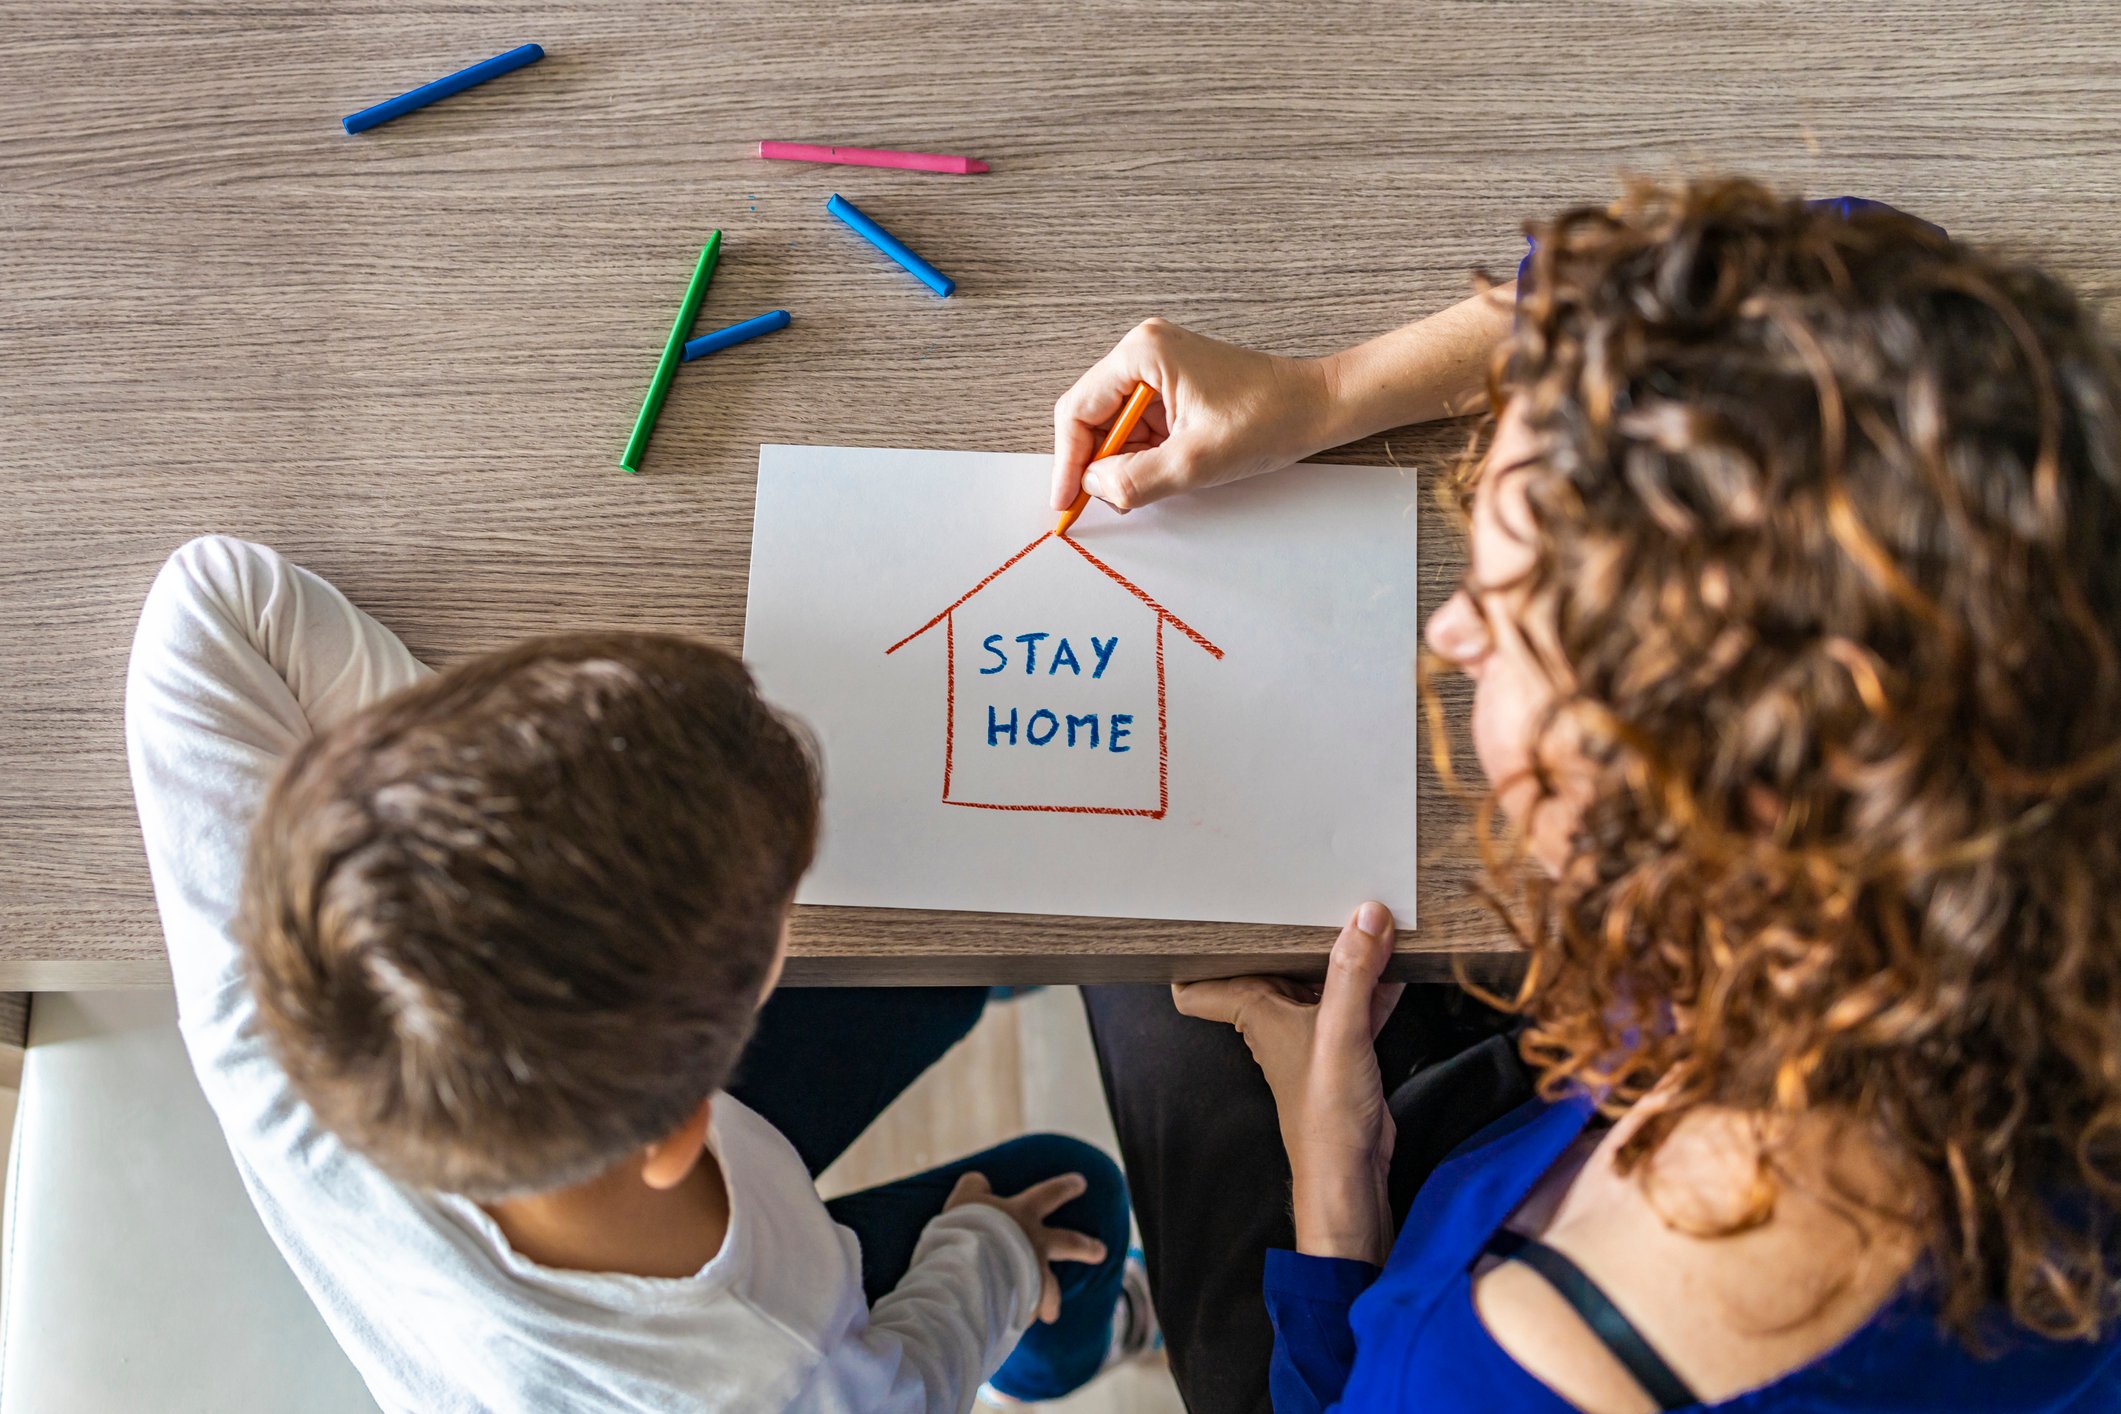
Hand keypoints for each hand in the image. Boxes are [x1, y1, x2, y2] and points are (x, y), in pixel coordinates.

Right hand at [944, 1171, 1108, 1322]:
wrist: (969, 1267)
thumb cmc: (966, 1228)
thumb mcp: (965, 1199)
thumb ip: (974, 1187)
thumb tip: (978, 1180)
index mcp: (1023, 1213)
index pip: (1050, 1194)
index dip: (1065, 1187)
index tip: (1082, 1183)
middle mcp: (1036, 1244)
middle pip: (1069, 1243)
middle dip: (1086, 1247)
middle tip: (1101, 1252)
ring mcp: (1033, 1275)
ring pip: (1051, 1288)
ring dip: (1053, 1301)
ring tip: (1053, 1315)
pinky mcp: (1024, 1302)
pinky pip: (1026, 1313)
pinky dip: (1021, 1319)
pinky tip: (1017, 1327)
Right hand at [1051, 319, 1331, 513]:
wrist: (1317, 407)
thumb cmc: (1268, 419)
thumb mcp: (1194, 462)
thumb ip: (1135, 480)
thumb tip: (1094, 488)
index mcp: (1142, 353)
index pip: (1079, 411)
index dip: (1068, 462)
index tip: (1065, 502)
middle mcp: (1144, 351)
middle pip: (1092, 416)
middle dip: (1096, 463)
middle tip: (1104, 502)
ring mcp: (1159, 367)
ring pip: (1115, 425)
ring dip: (1123, 462)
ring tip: (1152, 485)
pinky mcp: (1174, 386)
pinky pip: (1140, 426)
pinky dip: (1142, 455)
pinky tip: (1163, 472)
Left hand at [1173, 902, 1403, 1263]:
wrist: (1352, 1169)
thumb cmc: (1324, 1111)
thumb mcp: (1340, 1029)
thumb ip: (1353, 970)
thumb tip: (1366, 914)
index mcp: (1255, 1010)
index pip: (1199, 982)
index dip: (1194, 951)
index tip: (1200, 910)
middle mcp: (1277, 1017)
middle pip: (1271, 964)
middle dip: (1286, 930)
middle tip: (1299, 880)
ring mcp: (1312, 1031)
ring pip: (1321, 979)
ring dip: (1340, 953)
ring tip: (1364, 909)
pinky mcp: (1346, 1045)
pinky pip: (1357, 1000)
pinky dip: (1374, 980)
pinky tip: (1398, 957)